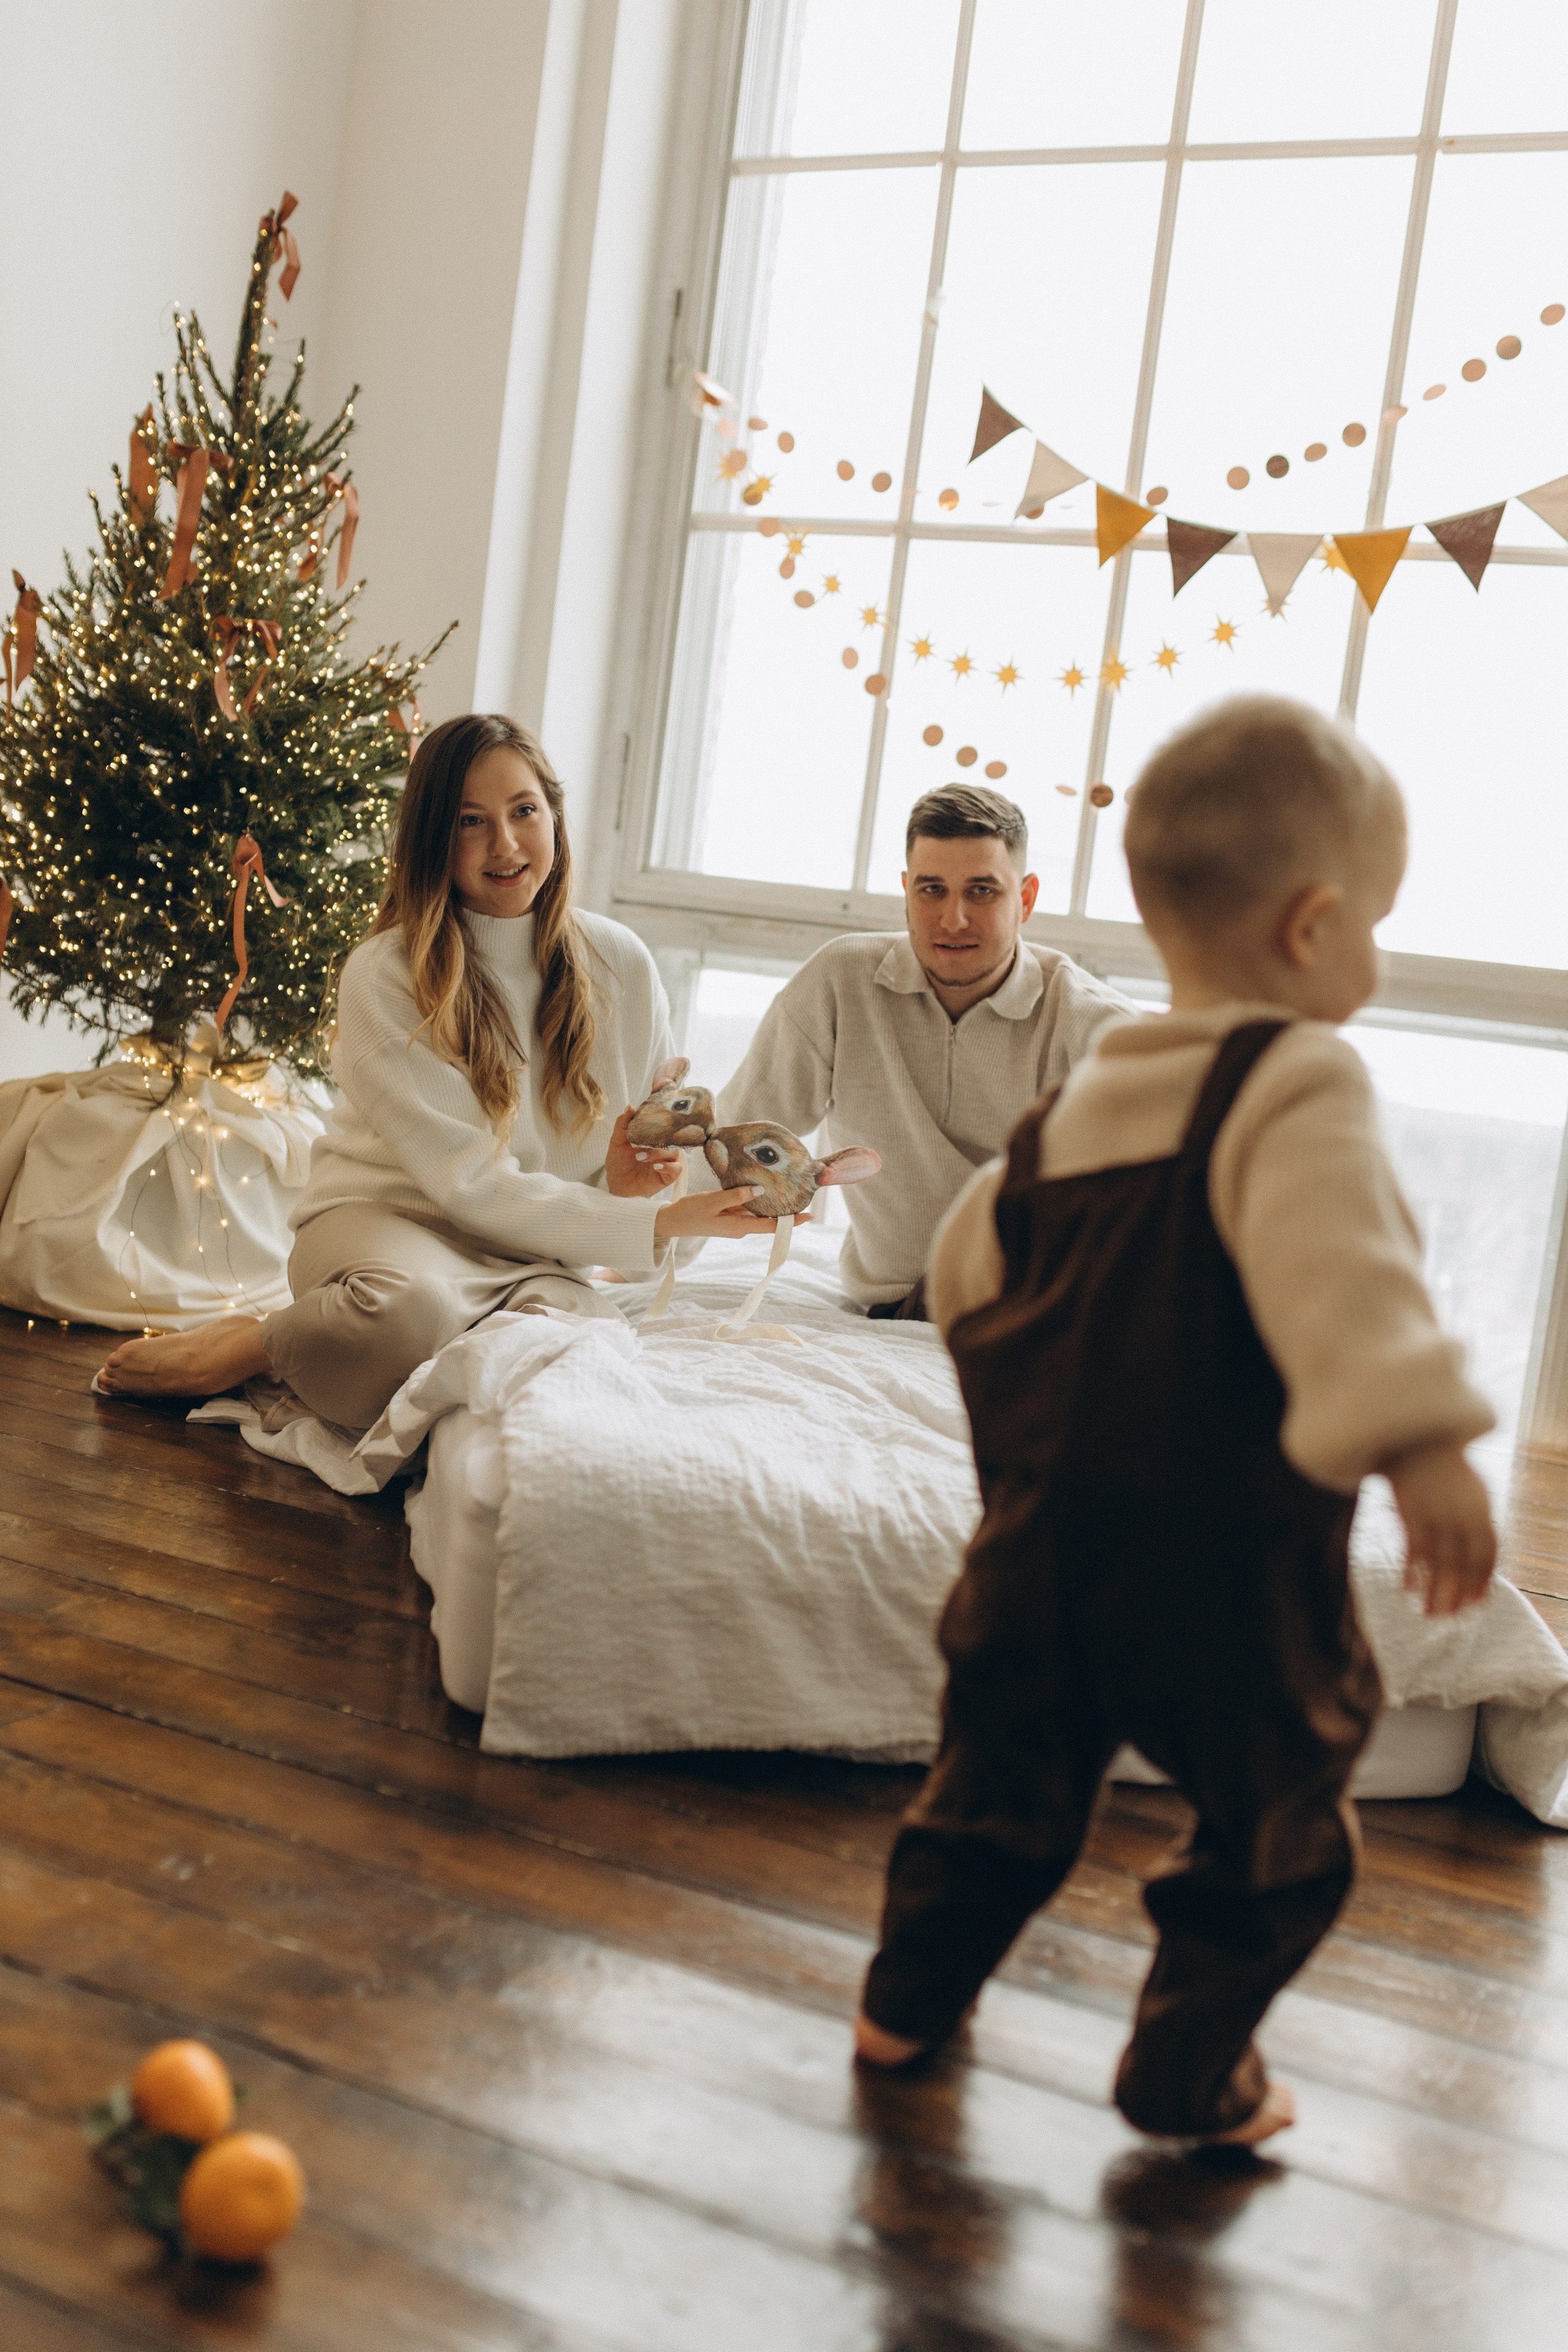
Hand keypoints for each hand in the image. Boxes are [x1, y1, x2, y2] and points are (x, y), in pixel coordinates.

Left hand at [604, 1105, 683, 1198]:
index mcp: (652, 1139)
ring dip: (658, 1154)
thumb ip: (623, 1124)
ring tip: (640, 1157)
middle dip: (660, 1139)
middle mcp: (662, 1149)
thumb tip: (630, 1106)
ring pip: (675, 1153)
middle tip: (643, 1142)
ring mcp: (666, 1163)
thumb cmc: (617, 1164)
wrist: (616, 1186)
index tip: (657, 1115)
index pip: (664, 1127)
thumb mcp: (617, 1142)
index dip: (664, 1121)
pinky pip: (676, 1169)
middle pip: (672, 1139)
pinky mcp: (668, 1177)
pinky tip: (655, 1167)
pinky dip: (668, 1166)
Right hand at [654, 1189, 812, 1241]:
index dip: (791, 1221)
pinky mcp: (729, 1217)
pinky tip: (763, 1190)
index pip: (771, 1226)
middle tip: (802, 1195)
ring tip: (788, 1190)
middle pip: (768, 1220)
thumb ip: (737, 1196)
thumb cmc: (691, 1212)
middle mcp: (741, 1227)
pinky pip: (748, 1210)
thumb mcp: (713, 1201)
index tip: (810, 1215)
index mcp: (739, 1226)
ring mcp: (735, 1223)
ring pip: (759, 1214)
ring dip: (772, 1205)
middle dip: (786, 1211)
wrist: (672, 1222)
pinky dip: (757, 1202)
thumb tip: (762, 1190)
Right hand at [1385, 1439, 1496, 1616]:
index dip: (1482, 1582)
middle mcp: (1462, 1514)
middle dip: (1457, 1594)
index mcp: (1482, 1510)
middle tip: (1450, 1618)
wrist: (1414, 1435)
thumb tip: (1481, 1556)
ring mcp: (1435, 1512)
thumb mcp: (1471, 1489)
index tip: (1475, 1603)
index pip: (1488, 1555)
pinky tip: (1406, 1589)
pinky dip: (1411, 1572)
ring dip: (1434, 1591)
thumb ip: (1477, 1520)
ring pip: (1438, 1563)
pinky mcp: (1410, 1510)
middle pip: (1463, 1564)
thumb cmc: (1443, 1466)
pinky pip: (1413, 1549)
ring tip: (1428, 1613)